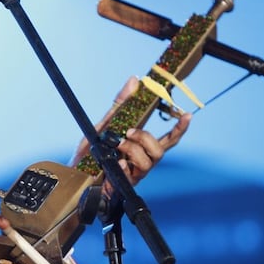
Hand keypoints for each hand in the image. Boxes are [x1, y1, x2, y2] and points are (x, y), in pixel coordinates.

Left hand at [73, 76, 191, 184]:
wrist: (77, 174)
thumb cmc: (93, 151)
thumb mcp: (105, 123)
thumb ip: (120, 104)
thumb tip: (134, 80)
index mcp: (141, 146)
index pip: (168, 139)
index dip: (180, 128)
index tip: (187, 116)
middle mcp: (142, 160)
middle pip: (160, 151)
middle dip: (146, 138)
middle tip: (129, 132)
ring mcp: (135, 173)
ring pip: (148, 162)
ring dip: (132, 149)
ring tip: (117, 145)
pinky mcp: (125, 184)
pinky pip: (131, 175)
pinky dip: (124, 166)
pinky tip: (116, 163)